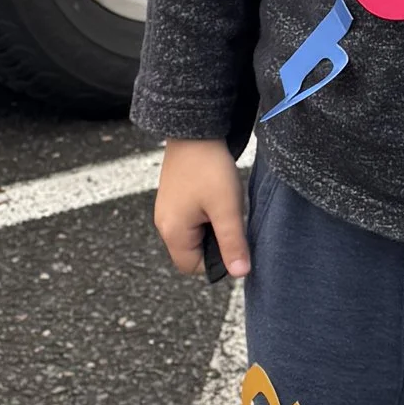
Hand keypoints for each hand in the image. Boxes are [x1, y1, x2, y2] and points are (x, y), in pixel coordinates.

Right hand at [153, 140, 249, 279]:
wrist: (193, 130)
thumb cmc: (209, 169)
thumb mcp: (227, 209)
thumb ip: (233, 243)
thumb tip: (239, 274)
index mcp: (173, 232)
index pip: (193, 267)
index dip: (217, 260)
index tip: (232, 238)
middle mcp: (164, 225)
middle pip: (191, 252)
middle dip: (214, 242)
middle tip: (229, 219)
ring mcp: (166, 211)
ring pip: (192, 236)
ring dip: (211, 227)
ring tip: (222, 206)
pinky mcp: (172, 199)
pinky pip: (189, 220)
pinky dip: (205, 215)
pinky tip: (214, 197)